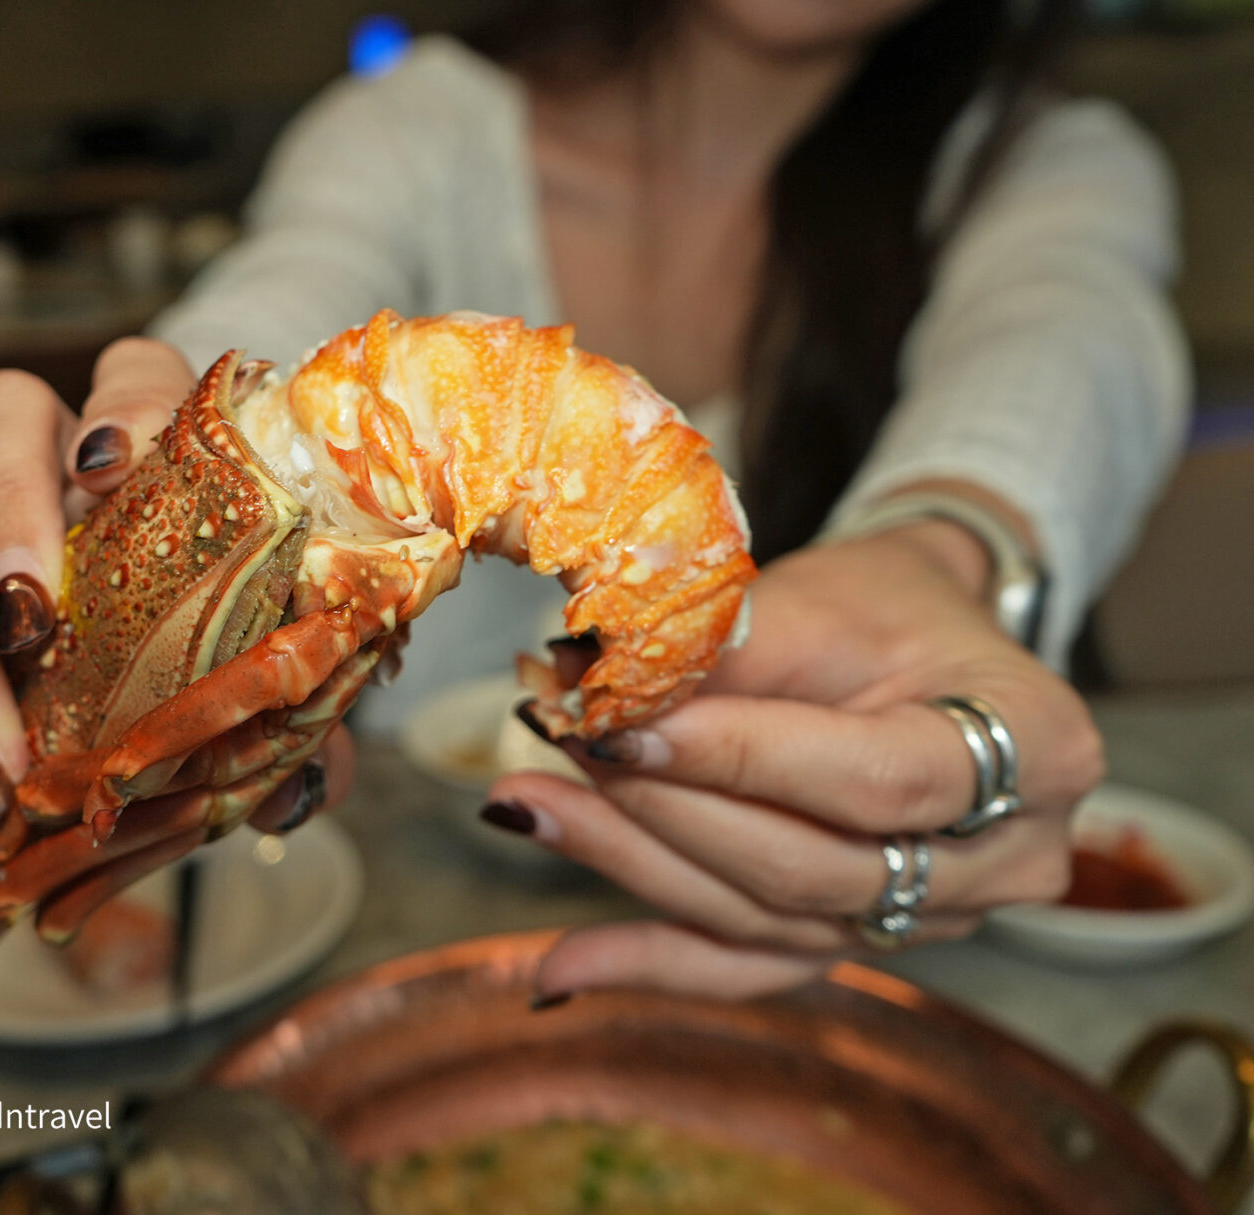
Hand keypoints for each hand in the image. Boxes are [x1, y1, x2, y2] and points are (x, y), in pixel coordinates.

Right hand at [0, 338, 349, 830]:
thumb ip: (291, 723)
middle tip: (30, 628)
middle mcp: (44, 461)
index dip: (129, 409)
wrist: (110, 707)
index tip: (119, 468)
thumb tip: (300, 785)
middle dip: (8, 514)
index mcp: (149, 458)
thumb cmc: (191, 670)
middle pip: (1, 422)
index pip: (136, 378)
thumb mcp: (248, 694)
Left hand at [485, 522, 1103, 1000]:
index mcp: (1039, 748)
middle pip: (816, 866)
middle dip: (671, 811)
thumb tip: (586, 681)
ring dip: (633, 866)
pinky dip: (648, 963)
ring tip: (530, 805)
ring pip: (767, 920)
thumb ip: (718, 653)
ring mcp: (936, 919)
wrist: (918, 645)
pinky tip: (556, 965)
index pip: (878, 779)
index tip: (625, 727)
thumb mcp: (819, 600)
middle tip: (560, 746)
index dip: (745, 761)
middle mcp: (1009, 858)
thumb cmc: (880, 610)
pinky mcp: (856, 944)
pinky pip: (747, 969)